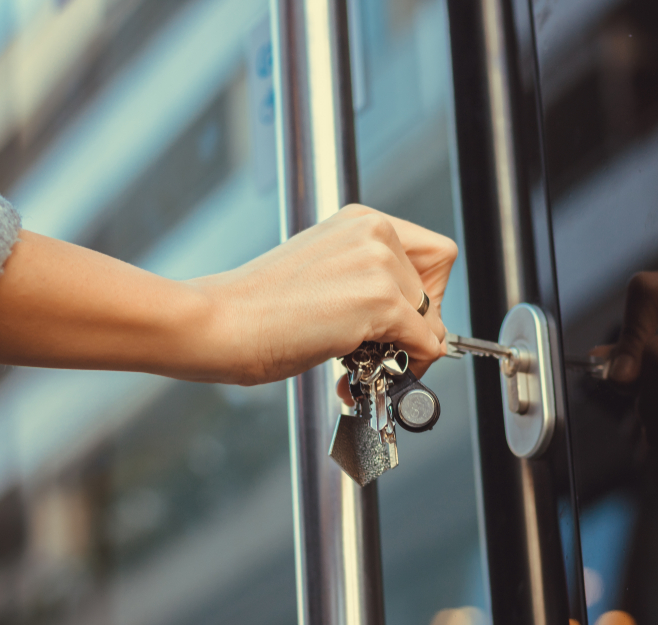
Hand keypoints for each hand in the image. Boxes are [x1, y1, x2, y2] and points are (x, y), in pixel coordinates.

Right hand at [186, 204, 457, 385]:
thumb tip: (407, 317)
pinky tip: (366, 370)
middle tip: (387, 352)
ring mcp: (378, 264)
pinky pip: (424, 341)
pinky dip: (407, 363)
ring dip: (406, 349)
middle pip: (436, 287)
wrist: (222, 323)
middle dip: (418, 326)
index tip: (407, 319)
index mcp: (360, 221)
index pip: (432, 253)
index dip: (427, 293)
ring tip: (362, 362)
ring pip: (431, 318)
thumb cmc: (256, 307)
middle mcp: (373, 233)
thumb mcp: (322, 272)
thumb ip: (364, 280)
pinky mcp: (379, 300)